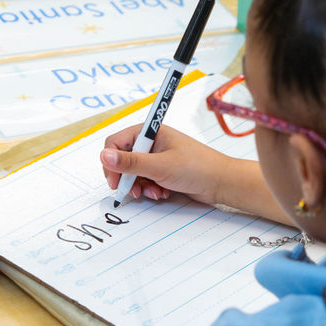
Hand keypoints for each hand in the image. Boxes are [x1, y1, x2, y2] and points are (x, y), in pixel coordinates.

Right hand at [101, 124, 230, 204]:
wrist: (221, 183)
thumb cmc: (197, 168)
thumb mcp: (159, 166)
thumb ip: (130, 163)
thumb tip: (104, 156)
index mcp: (150, 132)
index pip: (116, 142)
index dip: (112, 162)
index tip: (115, 181)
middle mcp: (152, 143)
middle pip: (123, 159)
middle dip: (126, 178)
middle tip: (132, 191)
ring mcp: (158, 157)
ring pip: (134, 173)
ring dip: (139, 186)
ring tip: (152, 192)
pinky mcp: (163, 171)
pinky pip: (145, 180)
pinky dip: (149, 189)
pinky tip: (161, 193)